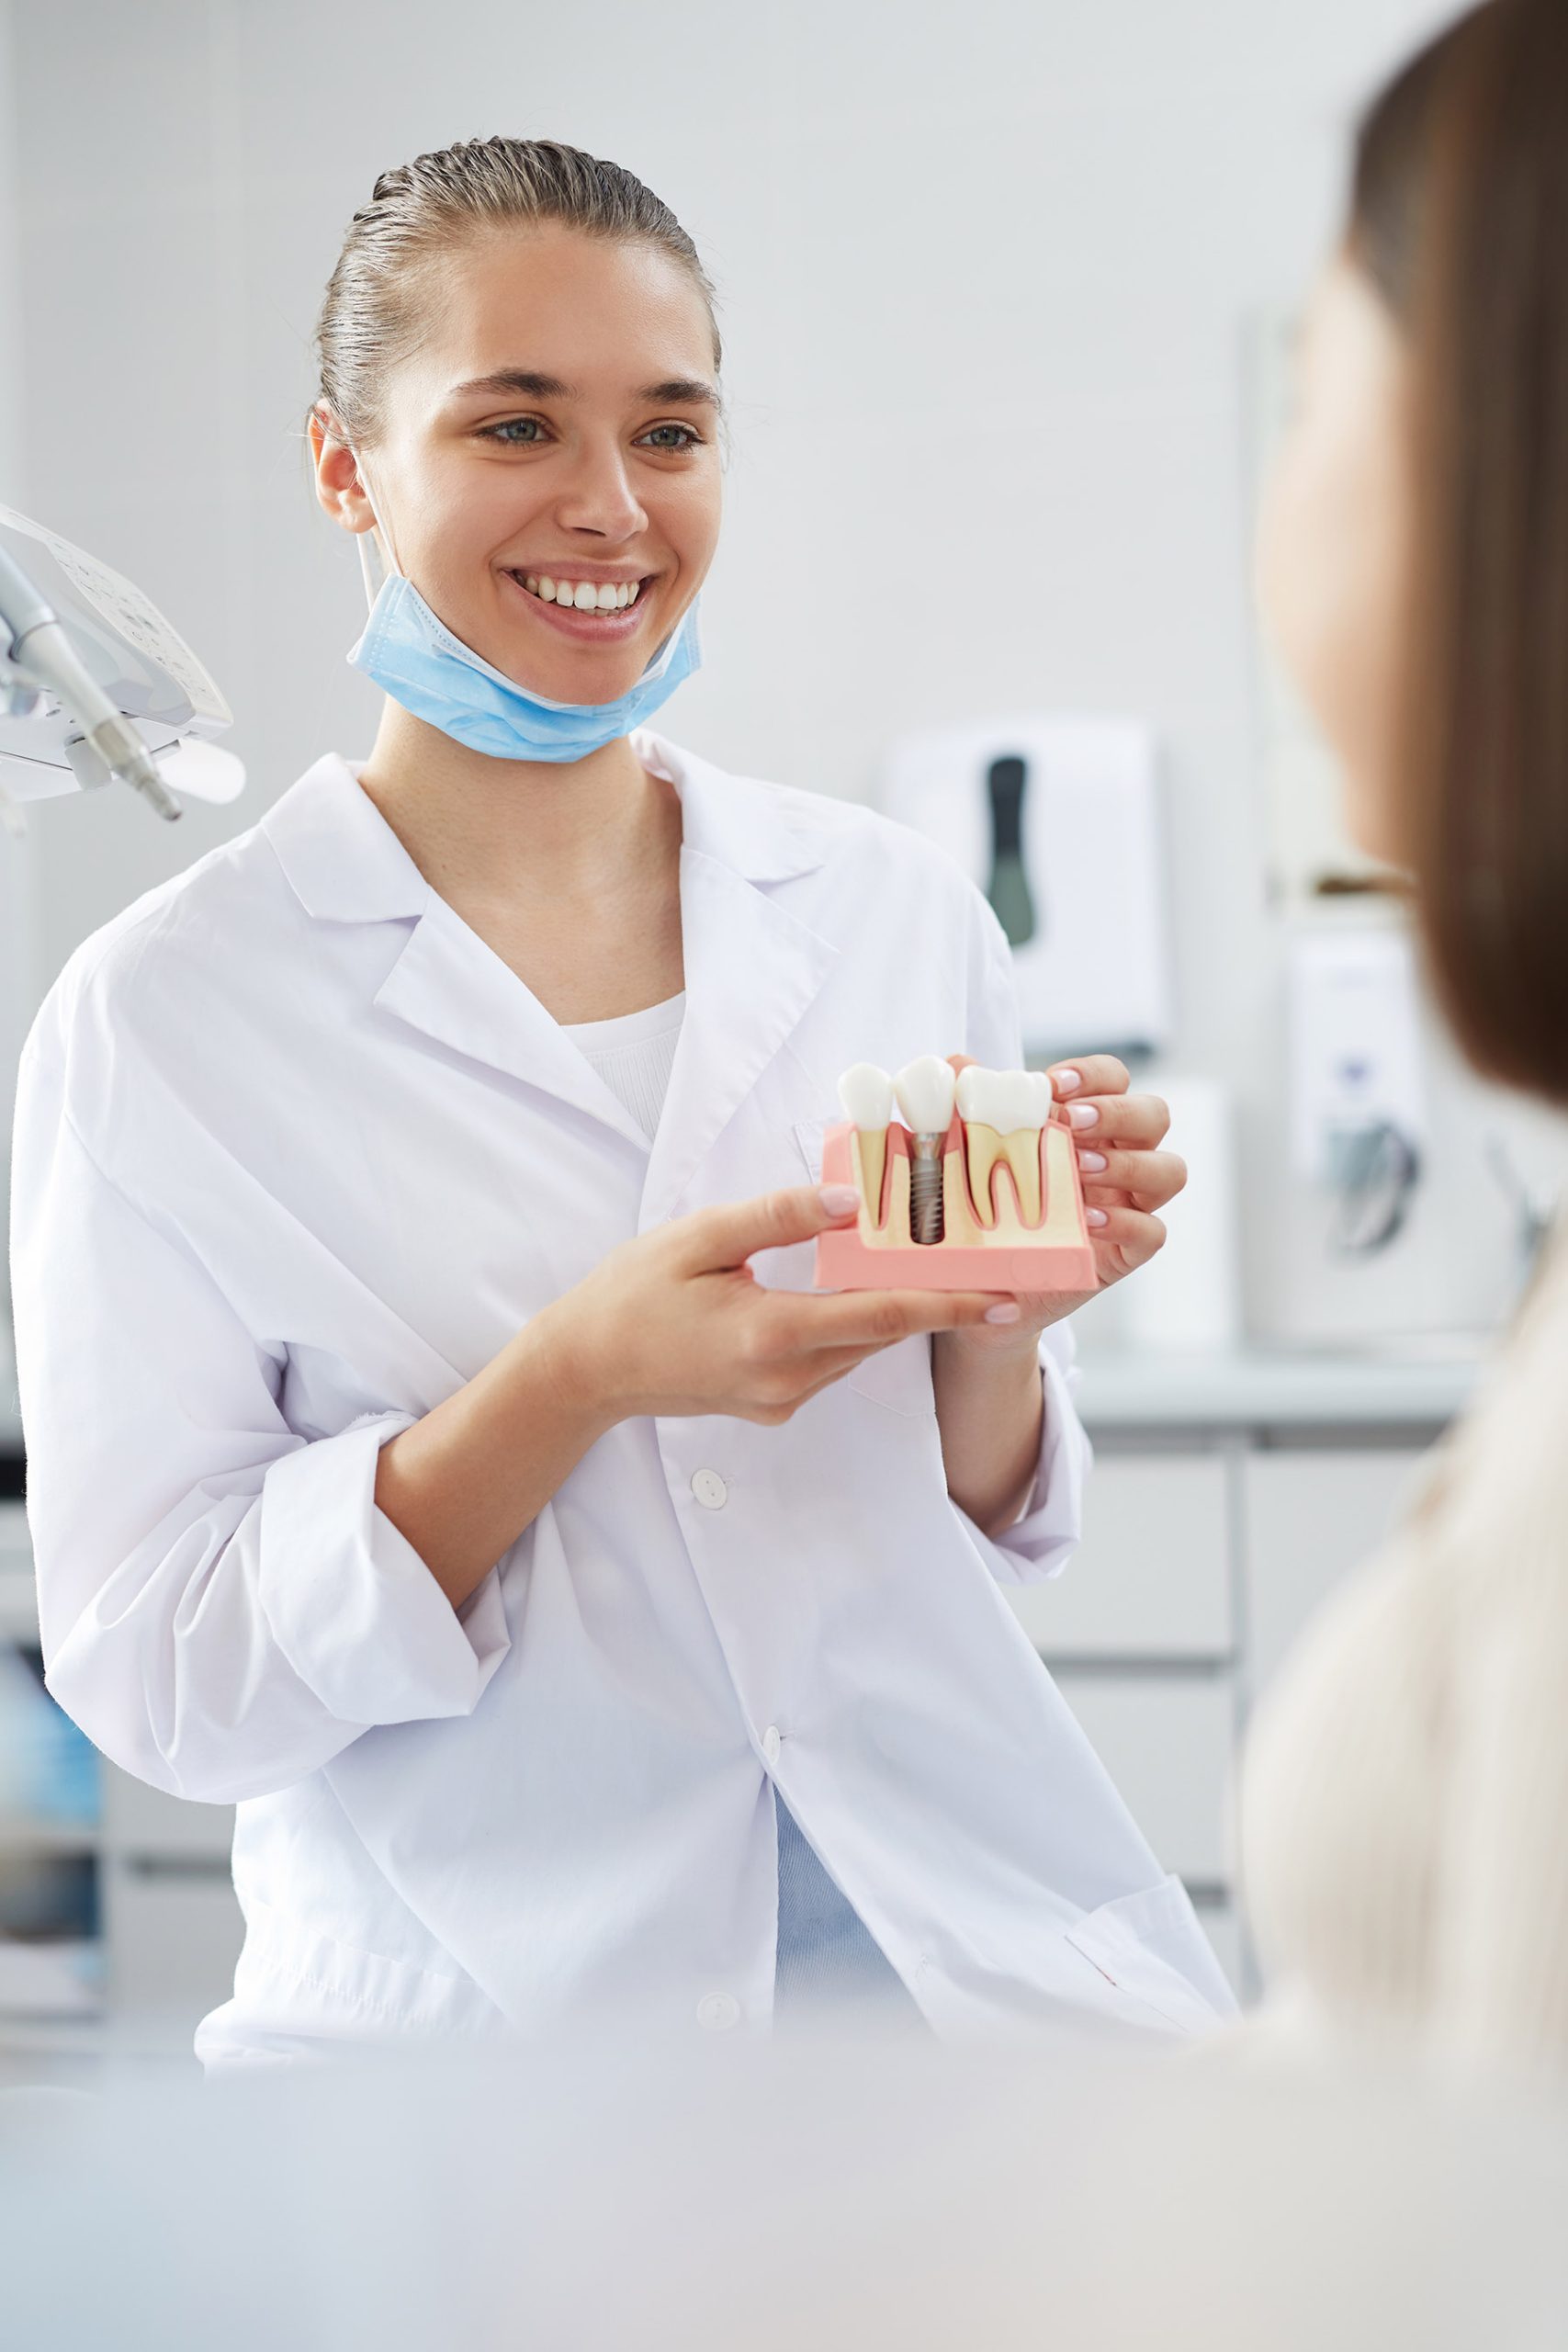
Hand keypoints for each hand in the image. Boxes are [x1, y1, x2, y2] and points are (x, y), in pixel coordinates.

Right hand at [548, 1183, 1005, 1428]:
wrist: (585, 1370)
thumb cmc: (632, 1295)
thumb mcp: (698, 1239)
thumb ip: (775, 1216)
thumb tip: (848, 1198)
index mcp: (771, 1334)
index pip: (883, 1316)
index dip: (952, 1306)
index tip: (1007, 1299)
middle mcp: (786, 1379)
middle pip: (883, 1334)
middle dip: (938, 1302)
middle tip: (992, 1265)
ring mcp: (780, 1400)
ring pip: (860, 1350)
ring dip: (896, 1313)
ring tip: (939, 1270)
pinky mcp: (772, 1407)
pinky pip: (832, 1363)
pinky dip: (855, 1328)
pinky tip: (860, 1293)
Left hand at [938, 1051, 1186, 1355]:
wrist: (984, 1282)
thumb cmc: (988, 1211)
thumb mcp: (972, 1161)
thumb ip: (969, 1110)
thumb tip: (960, 1065)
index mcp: (1090, 1125)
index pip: (1115, 1079)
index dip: (1094, 1074)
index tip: (1053, 1084)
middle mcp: (1120, 1157)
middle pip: (1155, 1115)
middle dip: (1119, 1112)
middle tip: (1072, 1123)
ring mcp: (1129, 1204)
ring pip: (1169, 1170)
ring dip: (1128, 1163)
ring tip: (1080, 1169)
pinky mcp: (1127, 1252)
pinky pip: (1152, 1231)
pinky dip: (1125, 1222)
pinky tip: (1087, 1220)